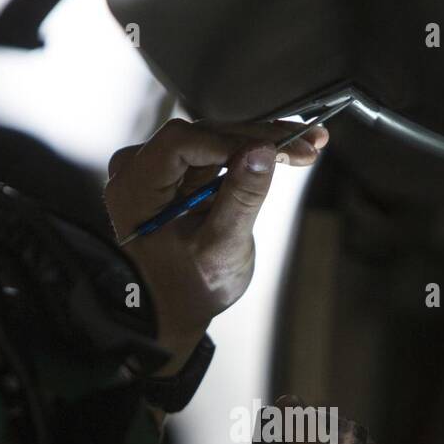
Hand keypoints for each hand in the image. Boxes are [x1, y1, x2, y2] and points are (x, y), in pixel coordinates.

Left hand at [104, 120, 327, 373]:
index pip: (183, 142)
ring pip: (219, 140)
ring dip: (264, 142)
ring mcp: (163, 170)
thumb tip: (263, 150)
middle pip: (205, 135)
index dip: (232, 141)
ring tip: (307, 147)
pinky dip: (254, 154)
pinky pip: (221, 154)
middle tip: (307, 143)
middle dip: (259, 138)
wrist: (176, 309)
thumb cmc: (188, 288)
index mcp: (136, 187)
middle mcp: (142, 169)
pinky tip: (287, 152)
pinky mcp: (183, 174)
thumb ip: (240, 197)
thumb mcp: (220, 247)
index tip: (275, 148)